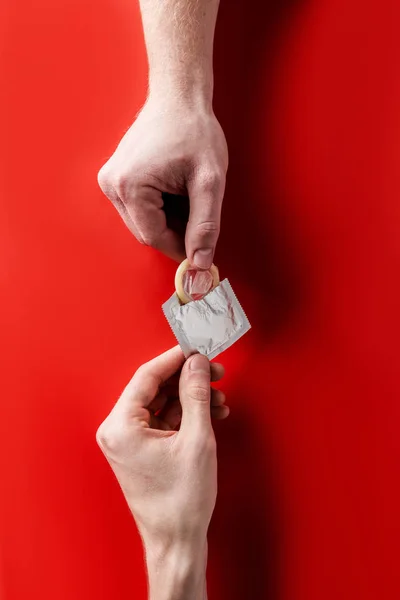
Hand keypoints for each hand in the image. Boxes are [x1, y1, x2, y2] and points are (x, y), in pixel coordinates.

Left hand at [96, 348, 228, 598]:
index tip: (197, 347)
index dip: (175, 358)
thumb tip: (197, 362)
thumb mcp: (196, 440)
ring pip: (163, 402)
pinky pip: (165, 419)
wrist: (178, 540)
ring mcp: (129, 440)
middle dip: (188, 379)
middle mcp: (118, 430)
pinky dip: (187, 414)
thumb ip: (196, 394)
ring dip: (191, 396)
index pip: (147, 376)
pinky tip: (212, 412)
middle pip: (155, 387)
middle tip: (215, 371)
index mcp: (120, 426)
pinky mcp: (142, 448)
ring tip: (219, 397)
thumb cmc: (181, 500)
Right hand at [97, 97, 227, 266]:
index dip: (181, 248)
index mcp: (130, 186)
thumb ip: (205, 226)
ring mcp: (111, 181)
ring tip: (186, 192)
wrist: (179, 97)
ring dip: (169, 220)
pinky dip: (161, 209)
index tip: (203, 251)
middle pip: (147, 232)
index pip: (154, 238)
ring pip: (143, 224)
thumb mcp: (209, 181)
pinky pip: (139, 210)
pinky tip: (174, 188)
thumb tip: (200, 264)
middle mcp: (112, 185)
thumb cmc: (194, 130)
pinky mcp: (115, 179)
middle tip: (199, 211)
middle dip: (176, 232)